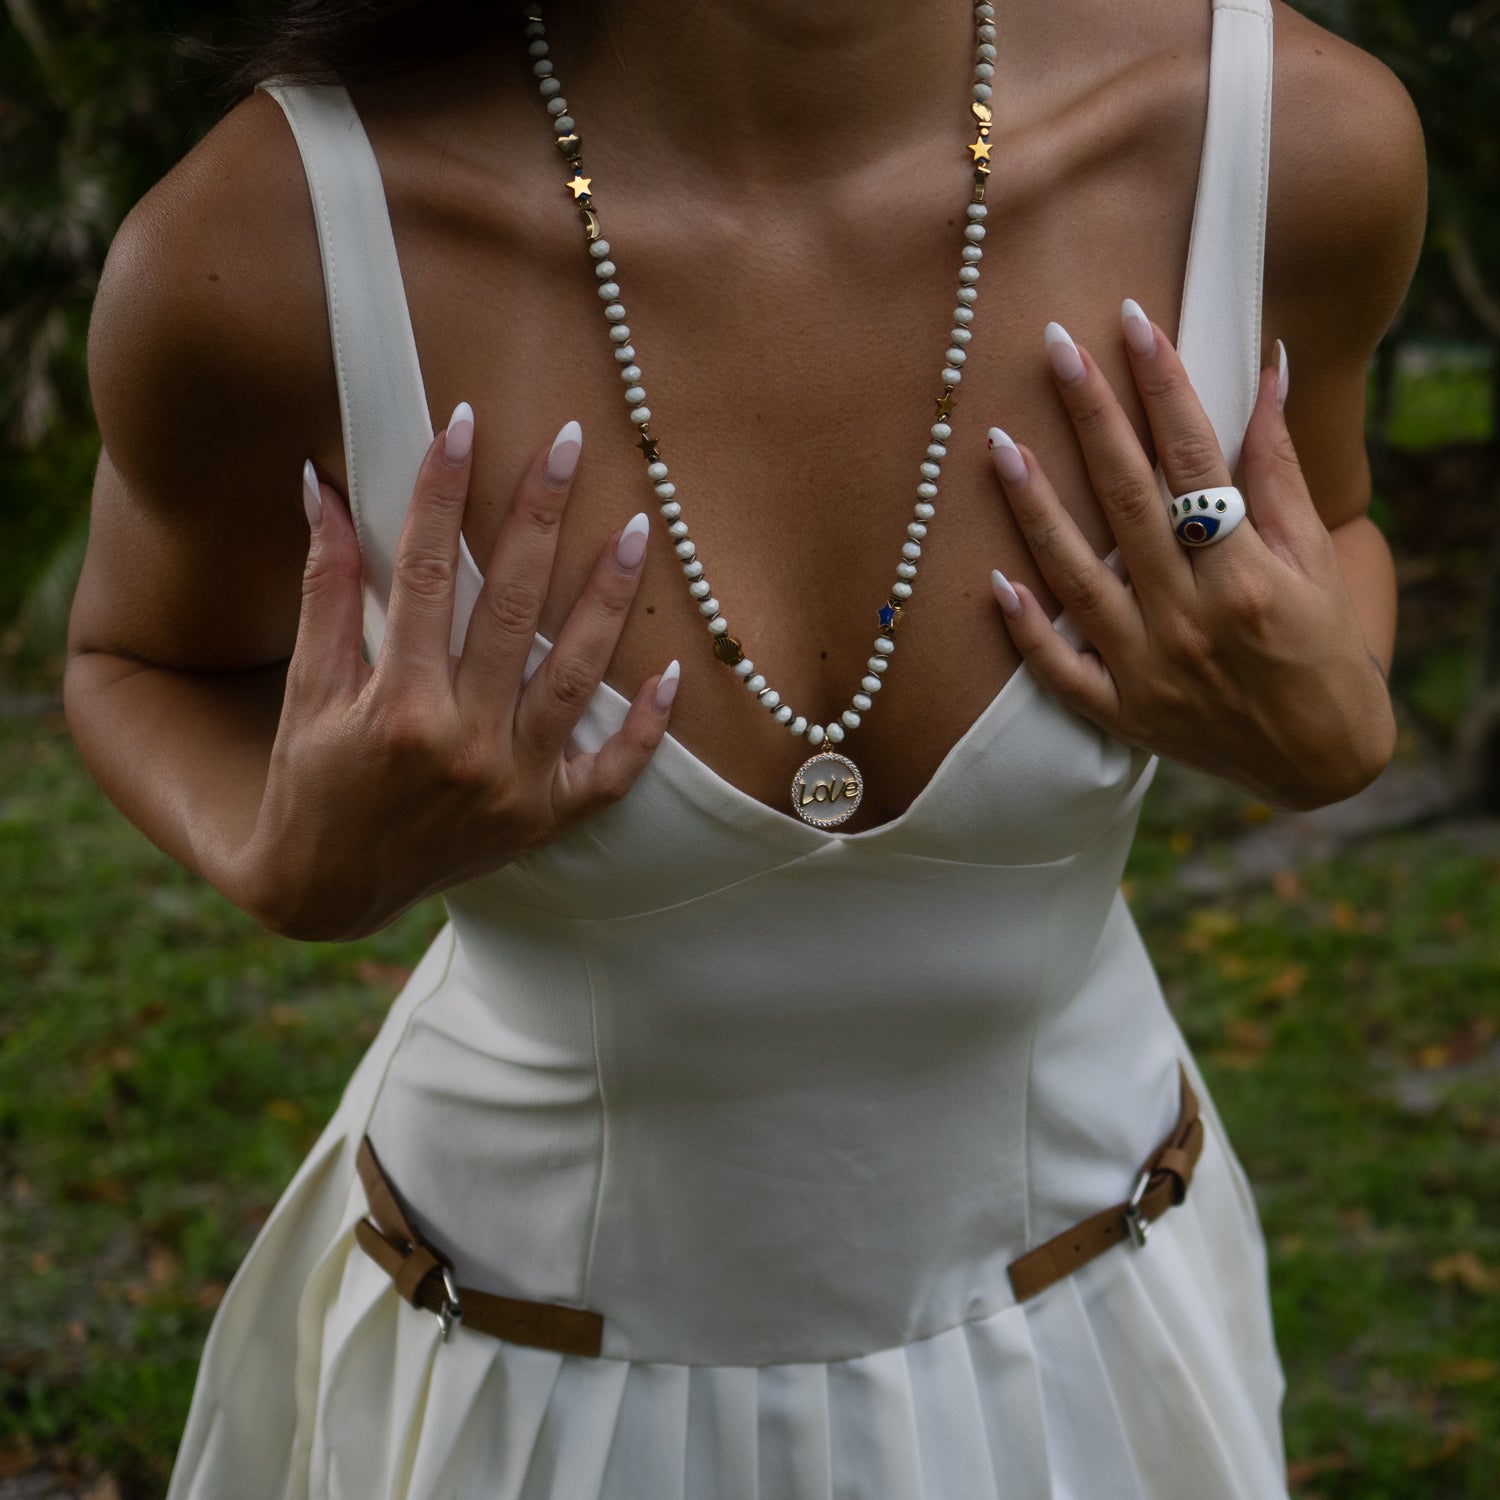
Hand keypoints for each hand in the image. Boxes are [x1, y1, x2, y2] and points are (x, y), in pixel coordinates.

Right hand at [236, 406, 677, 938]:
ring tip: (638, 528)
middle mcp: (462, 743)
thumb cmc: (312, 781)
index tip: (463, 423)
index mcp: (395, 706)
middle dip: (539, 517)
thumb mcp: (309, 689)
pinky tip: (674, 671)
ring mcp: (513, 785)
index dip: (442, 493)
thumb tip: (323, 487)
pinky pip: (611, 773)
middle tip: (568, 444)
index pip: (427, 573)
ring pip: (575, 676)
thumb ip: (326, 590)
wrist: (329, 890)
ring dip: (608, 599)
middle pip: (514, 608)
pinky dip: (644, 727)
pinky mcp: (543, 819)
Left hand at [986, 303, 1393, 810]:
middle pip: (1126, 501)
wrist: (1321, 762)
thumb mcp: (1316, 559)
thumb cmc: (1324, 649)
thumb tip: (1269, 370)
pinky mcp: (1119, 712)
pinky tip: (993, 582)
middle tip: (1053, 348)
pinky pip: (1059, 669)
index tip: (1132, 322)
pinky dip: (1025, 629)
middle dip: (1089, 417)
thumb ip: (1278, 471)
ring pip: (1076, 575)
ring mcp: (1146, 669)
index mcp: (1245, 575)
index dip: (1162, 386)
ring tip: (998, 443)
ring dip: (1035, 508)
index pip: (1194, 460)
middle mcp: (1188, 619)